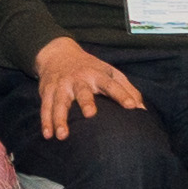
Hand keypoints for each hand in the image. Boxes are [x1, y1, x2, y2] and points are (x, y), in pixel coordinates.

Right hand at [29, 38, 143, 140]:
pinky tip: (48, 135)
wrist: (58, 53)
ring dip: (60, 118)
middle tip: (90, 114)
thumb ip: (127, 90)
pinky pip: (45, 107)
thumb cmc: (90, 68)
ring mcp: (62, 85)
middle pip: (82, 91)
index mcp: (97, 74)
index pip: (111, 84)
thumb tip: (142, 110)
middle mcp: (79, 79)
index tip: (131, 106)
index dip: (122, 94)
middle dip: (86, 102)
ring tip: (62, 135)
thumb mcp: (110, 73)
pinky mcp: (48, 91)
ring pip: (60, 102)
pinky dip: (45, 121)